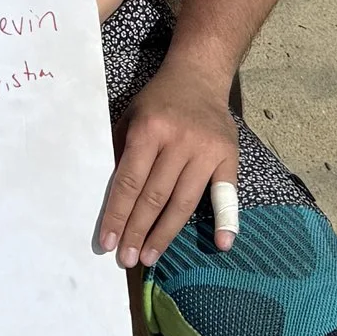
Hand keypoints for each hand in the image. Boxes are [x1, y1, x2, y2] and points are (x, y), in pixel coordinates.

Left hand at [96, 61, 239, 266]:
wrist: (198, 75)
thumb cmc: (157, 101)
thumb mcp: (130, 117)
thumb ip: (122, 153)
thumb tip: (112, 201)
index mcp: (148, 129)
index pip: (129, 181)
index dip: (118, 215)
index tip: (108, 242)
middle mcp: (178, 140)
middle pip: (155, 196)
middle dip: (138, 231)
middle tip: (127, 259)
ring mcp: (206, 150)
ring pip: (184, 201)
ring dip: (166, 234)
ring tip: (150, 257)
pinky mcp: (229, 156)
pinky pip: (226, 193)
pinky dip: (227, 219)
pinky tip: (222, 244)